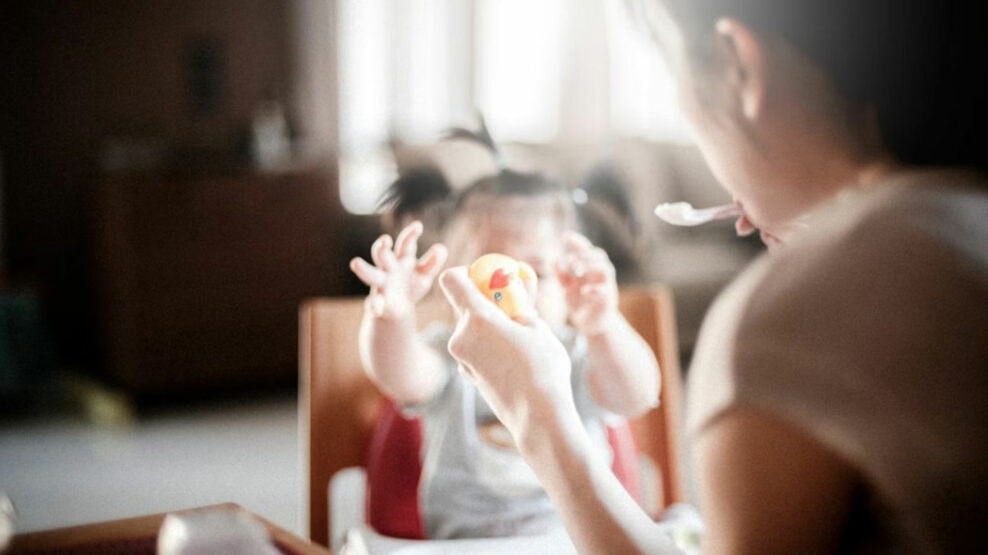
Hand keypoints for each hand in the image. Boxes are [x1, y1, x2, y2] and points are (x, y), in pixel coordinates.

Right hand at [350, 221, 447, 318]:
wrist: (398, 309)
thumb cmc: (411, 285)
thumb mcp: (424, 275)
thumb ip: (432, 262)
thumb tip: (441, 248)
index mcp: (401, 259)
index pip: (405, 244)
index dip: (410, 234)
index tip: (418, 226)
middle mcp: (388, 269)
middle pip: (382, 255)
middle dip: (382, 248)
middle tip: (384, 240)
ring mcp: (381, 285)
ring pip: (370, 275)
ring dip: (364, 269)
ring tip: (355, 262)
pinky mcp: (378, 302)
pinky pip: (373, 303)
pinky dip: (374, 305)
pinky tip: (376, 308)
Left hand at [439, 267, 576, 445]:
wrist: (538, 417)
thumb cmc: (543, 369)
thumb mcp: (538, 328)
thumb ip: (521, 305)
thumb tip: (516, 290)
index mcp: (478, 319)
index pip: (452, 280)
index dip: (466, 273)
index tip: (487, 278)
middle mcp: (461, 337)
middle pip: (463, 305)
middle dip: (486, 301)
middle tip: (513, 306)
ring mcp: (461, 358)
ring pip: (470, 328)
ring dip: (490, 325)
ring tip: (520, 335)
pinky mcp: (467, 374)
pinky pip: (474, 348)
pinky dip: (488, 345)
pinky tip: (513, 356)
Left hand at [556, 232, 618, 334]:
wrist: (593, 324)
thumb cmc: (581, 303)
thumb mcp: (567, 288)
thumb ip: (562, 276)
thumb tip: (553, 261)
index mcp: (590, 269)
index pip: (586, 250)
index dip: (577, 241)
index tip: (565, 236)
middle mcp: (600, 274)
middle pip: (598, 255)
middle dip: (583, 255)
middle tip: (569, 260)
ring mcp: (606, 285)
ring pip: (605, 268)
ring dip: (590, 266)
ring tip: (576, 270)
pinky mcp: (608, 299)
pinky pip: (605, 290)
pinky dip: (594, 288)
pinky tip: (583, 290)